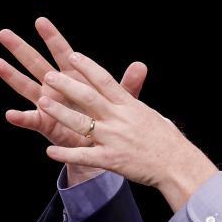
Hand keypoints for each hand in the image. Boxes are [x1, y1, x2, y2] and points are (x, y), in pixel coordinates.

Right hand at [0, 17, 147, 185]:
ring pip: (27, 87)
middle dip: (21, 49)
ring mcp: (48, 104)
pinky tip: (10, 114)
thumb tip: (142, 65)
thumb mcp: (120, 101)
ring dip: (12, 76)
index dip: (53, 38)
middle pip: (37, 64)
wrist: (104, 146)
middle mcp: (57, 88)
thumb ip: (127, 84)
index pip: (63, 53)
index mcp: (75, 78)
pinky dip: (22, 118)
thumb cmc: (110, 118)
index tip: (41, 21)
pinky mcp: (46, 124)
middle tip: (4, 33)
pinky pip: (32, 120)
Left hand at [37, 51, 217, 211]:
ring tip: (42, 102)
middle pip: (89, 97)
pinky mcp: (111, 159)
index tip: (73, 56)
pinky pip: (85, 156)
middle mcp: (120, 119)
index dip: (88, 68)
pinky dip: (67, 154)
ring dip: (60, 112)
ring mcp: (114, 139)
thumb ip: (134, 103)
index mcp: (130, 107)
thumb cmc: (168, 141)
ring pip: (82, 123)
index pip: (106, 81)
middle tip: (49, 75)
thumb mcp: (152, 115)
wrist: (178, 165)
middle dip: (67, 85)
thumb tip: (129, 94)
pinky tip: (50, 152)